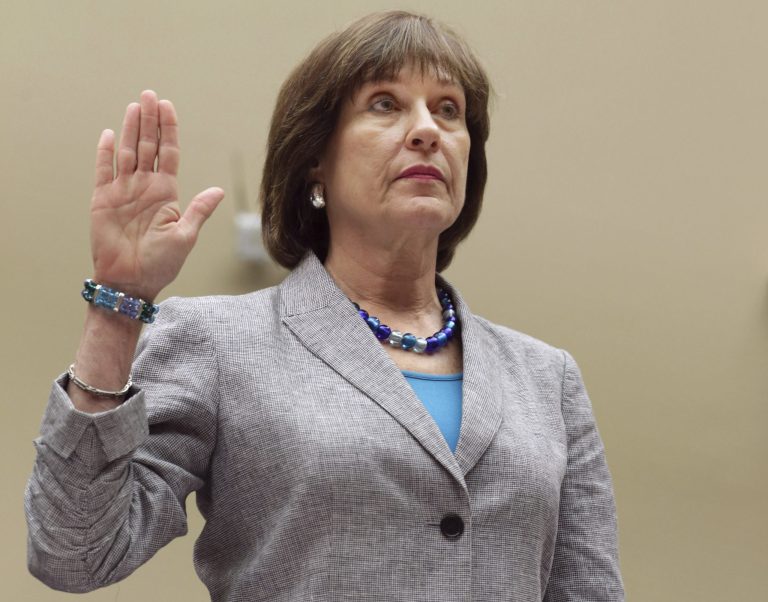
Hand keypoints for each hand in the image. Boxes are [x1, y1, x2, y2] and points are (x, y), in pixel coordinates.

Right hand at [90, 90, 223, 299]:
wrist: (131, 282)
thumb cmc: (160, 264)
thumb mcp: (185, 236)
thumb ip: (198, 210)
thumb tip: (219, 190)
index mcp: (166, 193)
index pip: (168, 153)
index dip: (168, 130)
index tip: (168, 107)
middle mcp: (145, 187)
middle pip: (148, 146)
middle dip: (150, 120)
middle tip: (150, 94)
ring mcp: (123, 191)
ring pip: (128, 152)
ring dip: (131, 129)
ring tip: (135, 105)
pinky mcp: (103, 200)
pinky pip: (104, 171)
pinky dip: (107, 153)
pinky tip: (112, 134)